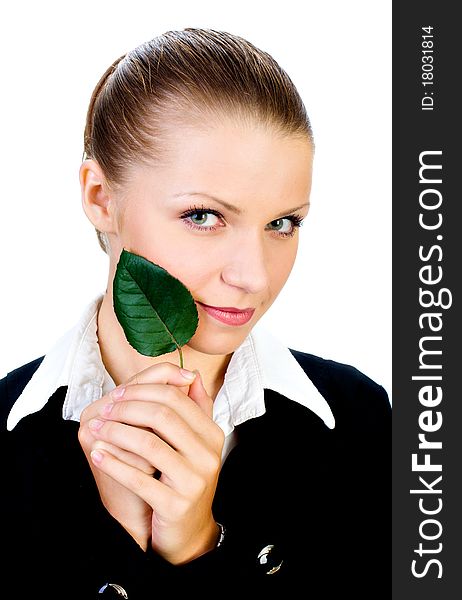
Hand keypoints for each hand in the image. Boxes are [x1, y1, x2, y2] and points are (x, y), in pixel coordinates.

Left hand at [79, 362, 224, 563]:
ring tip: (97, 429)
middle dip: (127, 408)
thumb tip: (192, 374)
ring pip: (148, 444)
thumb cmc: (185, 479)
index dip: (143, 391)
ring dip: (116, 433)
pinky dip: (114, 463)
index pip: (176, 398)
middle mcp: (208, 455)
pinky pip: (139, 479)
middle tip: (105, 409)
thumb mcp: (196, 442)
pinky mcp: (175, 505)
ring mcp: (194, 482)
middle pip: (163, 416)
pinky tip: (98, 454)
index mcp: (212, 434)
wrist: (188, 533)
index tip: (117, 393)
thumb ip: (197, 408)